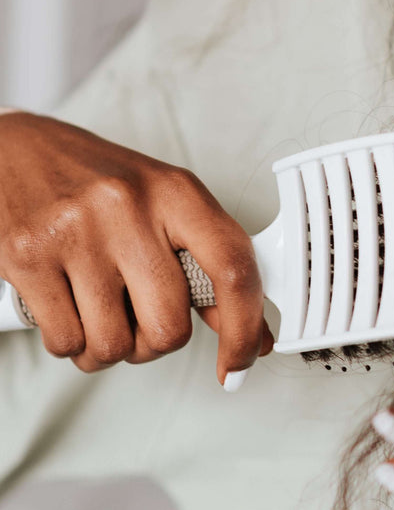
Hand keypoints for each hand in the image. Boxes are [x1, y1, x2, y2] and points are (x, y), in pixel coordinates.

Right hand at [0, 111, 271, 383]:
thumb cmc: (96, 180)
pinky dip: (70, 342)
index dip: (244, 328)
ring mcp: (75, 232)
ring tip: (100, 314)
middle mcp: (128, 208)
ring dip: (109, 348)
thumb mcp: (164, 204)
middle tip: (141, 324)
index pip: (234, 268)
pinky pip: (66, 341)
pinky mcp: (26, 256)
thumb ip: (209, 265)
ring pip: (114, 344)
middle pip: (169, 327)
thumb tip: (254, 333)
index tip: (239, 362)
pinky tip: (68, 309)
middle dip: (155, 344)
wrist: (13, 147)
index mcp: (176, 192)